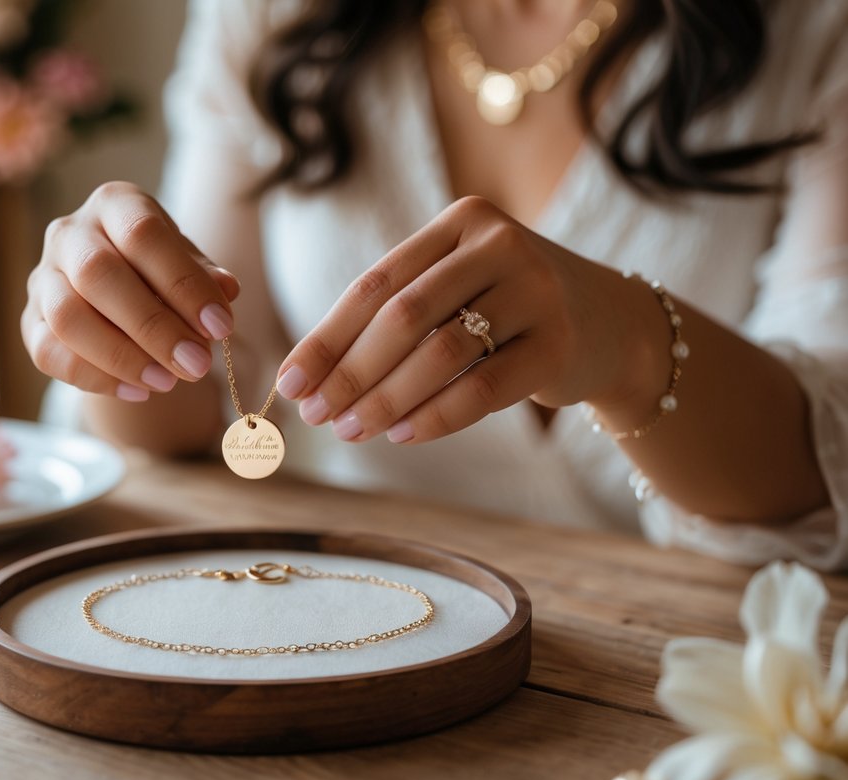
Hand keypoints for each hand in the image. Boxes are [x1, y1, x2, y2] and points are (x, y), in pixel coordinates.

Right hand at [22, 182, 239, 401]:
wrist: (120, 288)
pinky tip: (139, 392)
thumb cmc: (159, 269)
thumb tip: (225, 290)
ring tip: (169, 382)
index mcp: (114, 204)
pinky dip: (96, 378)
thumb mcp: (188, 263)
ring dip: (121, 356)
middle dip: (153, 326)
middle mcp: (69, 233)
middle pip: (97, 274)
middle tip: (197, 365)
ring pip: (66, 317)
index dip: (183, 282)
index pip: (143, 234)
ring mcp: (43, 277)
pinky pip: (49, 354)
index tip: (220, 327)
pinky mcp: (30, 322)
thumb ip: (205, 276)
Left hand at [275, 196, 669, 443]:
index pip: (376, 284)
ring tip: (351, 430)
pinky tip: (401, 435)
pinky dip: (435, 416)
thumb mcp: (457, 289)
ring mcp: (536, 291)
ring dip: (385, 398)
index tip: (289, 382)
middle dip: (348, 372)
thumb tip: (311, 376)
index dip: (326, 337)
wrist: (613, 324)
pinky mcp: (560, 344)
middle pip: (403, 316)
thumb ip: (397, 315)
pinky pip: (483, 388)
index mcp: (461, 222)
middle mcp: (500, 245)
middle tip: (314, 415)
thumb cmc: (509, 309)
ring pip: (440, 352)